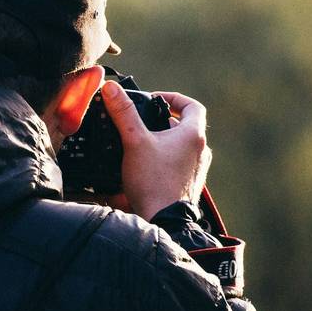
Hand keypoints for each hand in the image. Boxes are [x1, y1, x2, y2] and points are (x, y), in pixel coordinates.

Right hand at [100, 81, 210, 220]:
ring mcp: (196, 170)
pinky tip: (144, 167)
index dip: (174, 99)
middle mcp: (200, 151)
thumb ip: (123, 113)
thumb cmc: (153, 182)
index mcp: (193, 136)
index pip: (192, 106)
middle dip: (163, 122)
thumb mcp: (134, 141)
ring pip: (181, 147)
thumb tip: (111, 89)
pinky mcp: (188, 185)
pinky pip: (178, 166)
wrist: (164, 221)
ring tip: (141, 144)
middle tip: (143, 122)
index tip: (156, 100)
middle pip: (185, 127)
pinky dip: (164, 161)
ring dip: (163, 142)